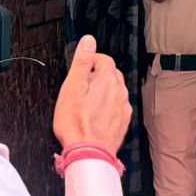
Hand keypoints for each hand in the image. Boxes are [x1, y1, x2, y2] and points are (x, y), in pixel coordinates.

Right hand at [53, 35, 130, 152]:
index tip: (81, 67)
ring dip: (103, 90)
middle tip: (81, 84)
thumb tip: (88, 41)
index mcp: (108, 81)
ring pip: (115, 90)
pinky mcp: (122, 122)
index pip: (104, 59)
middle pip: (111, 74)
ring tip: (86, 100)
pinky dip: (107, 105)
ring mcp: (123, 108)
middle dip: (97, 74)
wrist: (89, 153)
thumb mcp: (72, 88)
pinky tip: (95, 114)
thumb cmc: (76, 124)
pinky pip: (117, 106)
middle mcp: (120, 92)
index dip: (91, 60)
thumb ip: (82, 62)